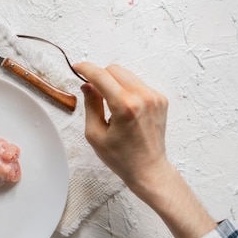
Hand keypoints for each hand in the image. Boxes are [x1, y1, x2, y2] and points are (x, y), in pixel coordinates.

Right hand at [72, 63, 171, 198]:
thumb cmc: (121, 157)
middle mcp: (142, 97)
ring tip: (110, 105)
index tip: (77, 68)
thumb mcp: (95, 134)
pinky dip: (127, 90)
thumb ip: (90, 105)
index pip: (101, 76)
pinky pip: (138, 84)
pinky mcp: (160, 99)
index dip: (86, 69)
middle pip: (115, 70)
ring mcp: (154, 97)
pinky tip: (124, 109)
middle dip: (100, 77)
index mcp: (125, 107)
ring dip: (114, 83)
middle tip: (93, 94)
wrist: (148, 169)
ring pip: (127, 75)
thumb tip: (88, 86)